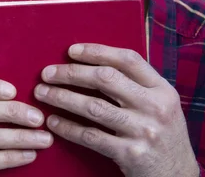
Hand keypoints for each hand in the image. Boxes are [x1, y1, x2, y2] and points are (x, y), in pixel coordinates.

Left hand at [34, 44, 198, 176]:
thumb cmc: (162, 136)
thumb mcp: (161, 105)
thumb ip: (136, 85)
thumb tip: (92, 64)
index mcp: (162, 89)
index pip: (127, 59)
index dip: (97, 51)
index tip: (71, 51)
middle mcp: (155, 107)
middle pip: (105, 78)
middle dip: (71, 73)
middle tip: (47, 73)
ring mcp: (143, 131)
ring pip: (93, 106)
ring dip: (62, 97)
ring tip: (42, 93)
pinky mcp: (130, 154)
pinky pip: (90, 136)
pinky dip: (68, 127)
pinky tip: (53, 121)